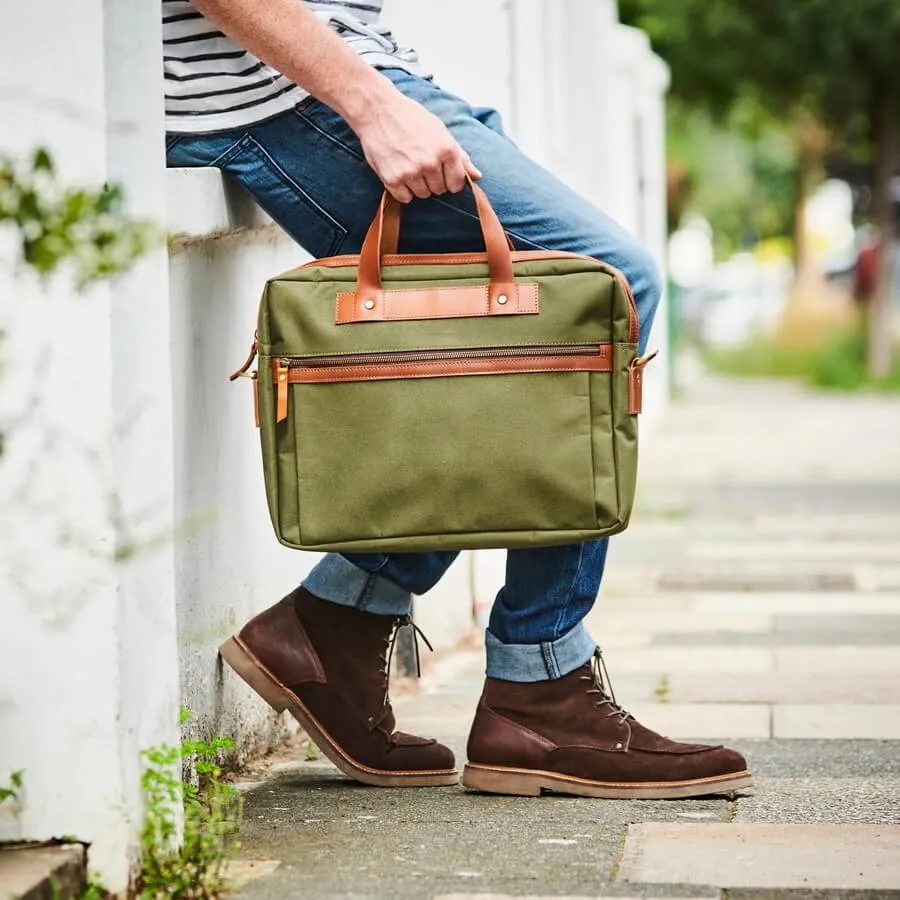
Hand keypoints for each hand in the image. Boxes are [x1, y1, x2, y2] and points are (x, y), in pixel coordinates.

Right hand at [353, 91, 481, 202]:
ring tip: (410, 165)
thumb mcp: (440, 131)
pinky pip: (405, 198)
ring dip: (418, 185)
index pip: (457, 184)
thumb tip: (477, 176)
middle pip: (439, 190)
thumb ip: (461, 156)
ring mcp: (411, 173)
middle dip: (433, 181)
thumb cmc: (411, 118)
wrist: (378, 110)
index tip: (443, 173)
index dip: (451, 180)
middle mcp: (430, 163)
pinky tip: (399, 172)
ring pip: (423, 195)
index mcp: (446, 150)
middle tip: (421, 162)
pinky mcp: (393, 179)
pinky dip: (403, 189)